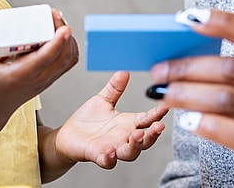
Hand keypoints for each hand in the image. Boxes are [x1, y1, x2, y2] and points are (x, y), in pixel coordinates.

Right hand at [0, 8, 78, 111]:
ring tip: (56, 20)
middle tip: (53, 14)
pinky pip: (68, 62)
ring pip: (68, 59)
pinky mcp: (51, 77)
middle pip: (62, 56)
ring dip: (68, 38)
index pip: (45, 59)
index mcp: (21, 76)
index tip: (64, 27)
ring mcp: (47, 80)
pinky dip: (70, 46)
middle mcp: (38, 79)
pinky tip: (61, 33)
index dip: (57, 43)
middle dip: (63, 33)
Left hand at [53, 71, 168, 168]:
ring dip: (136, 146)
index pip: (147, 119)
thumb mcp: (103, 100)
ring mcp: (112, 148)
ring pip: (130, 152)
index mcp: (128, 124)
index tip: (166, 105)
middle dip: (153, 134)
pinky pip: (107, 161)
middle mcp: (124, 138)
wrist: (68, 136)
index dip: (157, 114)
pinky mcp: (97, 155)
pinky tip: (110, 152)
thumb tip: (124, 72)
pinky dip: (110, 158)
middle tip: (158, 126)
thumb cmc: (88, 120)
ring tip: (137, 136)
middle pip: (145, 140)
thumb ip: (114, 88)